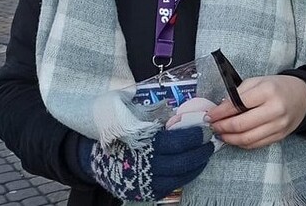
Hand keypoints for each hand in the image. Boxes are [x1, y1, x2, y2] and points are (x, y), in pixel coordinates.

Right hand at [78, 126, 213, 201]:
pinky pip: (173, 184)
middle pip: (183, 162)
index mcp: (144, 145)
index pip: (177, 142)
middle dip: (200, 152)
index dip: (195, 136)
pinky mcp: (148, 192)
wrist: (96, 158)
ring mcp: (147, 182)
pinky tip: (192, 165)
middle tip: (210, 142)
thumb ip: (159, 117)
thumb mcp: (135, 118)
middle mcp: (146, 166)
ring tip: (204, 153)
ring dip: (197, 164)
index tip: (205, 128)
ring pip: (181, 176)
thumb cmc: (119, 134)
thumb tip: (186, 113)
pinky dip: (186, 175)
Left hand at [206, 74, 305, 148]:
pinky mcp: (280, 136)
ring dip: (229, 138)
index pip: (238, 104)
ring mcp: (278, 125)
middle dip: (222, 127)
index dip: (220, 112)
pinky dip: (241, 143)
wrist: (302, 97)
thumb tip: (220, 109)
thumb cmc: (277, 87)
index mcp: (268, 91)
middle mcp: (275, 110)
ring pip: (247, 138)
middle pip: (241, 125)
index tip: (209, 115)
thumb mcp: (258, 81)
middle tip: (213, 126)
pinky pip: (255, 144)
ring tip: (220, 133)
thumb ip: (239, 93)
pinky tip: (233, 138)